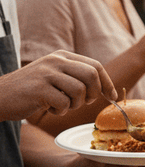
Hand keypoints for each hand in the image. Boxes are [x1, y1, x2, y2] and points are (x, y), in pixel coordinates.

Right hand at [0, 50, 115, 120]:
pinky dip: (60, 111)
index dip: (107, 83)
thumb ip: (77, 77)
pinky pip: (64, 103)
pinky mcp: (39, 88)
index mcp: (62, 56)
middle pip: (92, 75)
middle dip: (94, 93)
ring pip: (80, 90)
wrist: (0, 95)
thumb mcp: (55, 77)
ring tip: (62, 105)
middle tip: (84, 103)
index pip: (95, 65)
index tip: (112, 97)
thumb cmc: (33, 91)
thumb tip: (107, 90)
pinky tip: (49, 108)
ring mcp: (46, 73)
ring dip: (75, 104)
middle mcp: (55, 61)